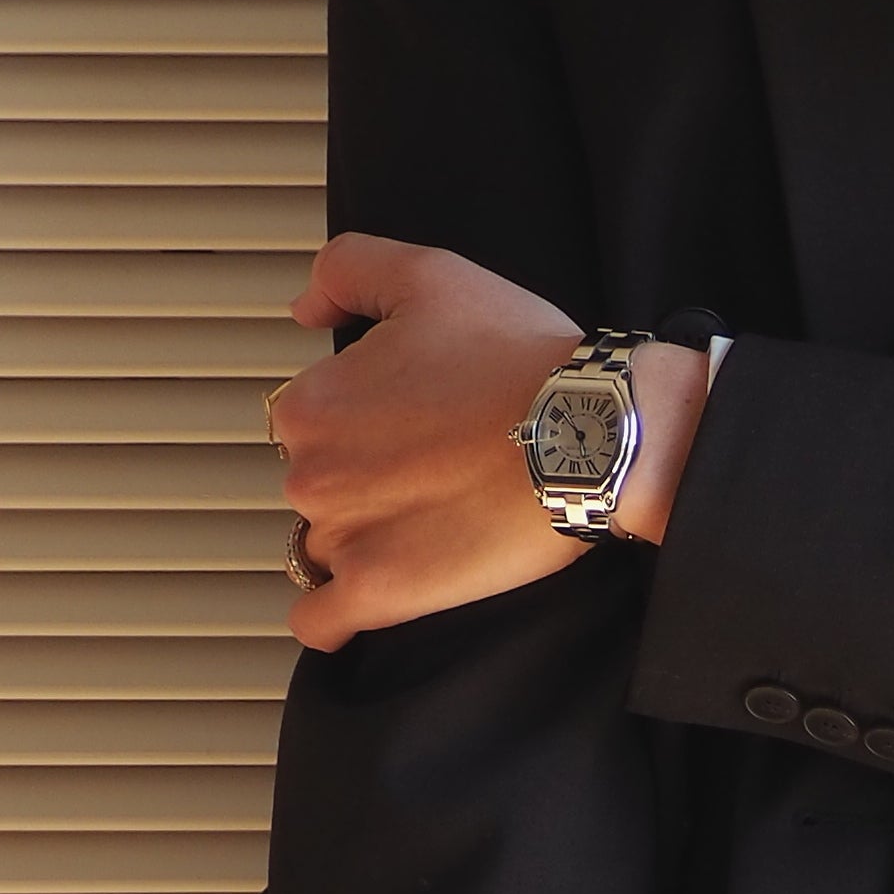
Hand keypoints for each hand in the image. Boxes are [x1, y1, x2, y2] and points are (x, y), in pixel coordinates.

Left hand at [271, 234, 707, 651]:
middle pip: (318, 486)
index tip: (414, 423)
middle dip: (365, 481)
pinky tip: (364, 600)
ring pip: (325, 547)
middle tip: (436, 470)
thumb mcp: (429, 275)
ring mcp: (341, 538)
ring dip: (365, 540)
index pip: (310, 424)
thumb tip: (304, 311)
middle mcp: (309, 471)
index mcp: (311, 401)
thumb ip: (347, 271)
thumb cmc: (520, 358)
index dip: (363, 422)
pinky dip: (333, 616)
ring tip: (432, 523)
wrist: (589, 434)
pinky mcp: (379, 595)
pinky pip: (321, 622)